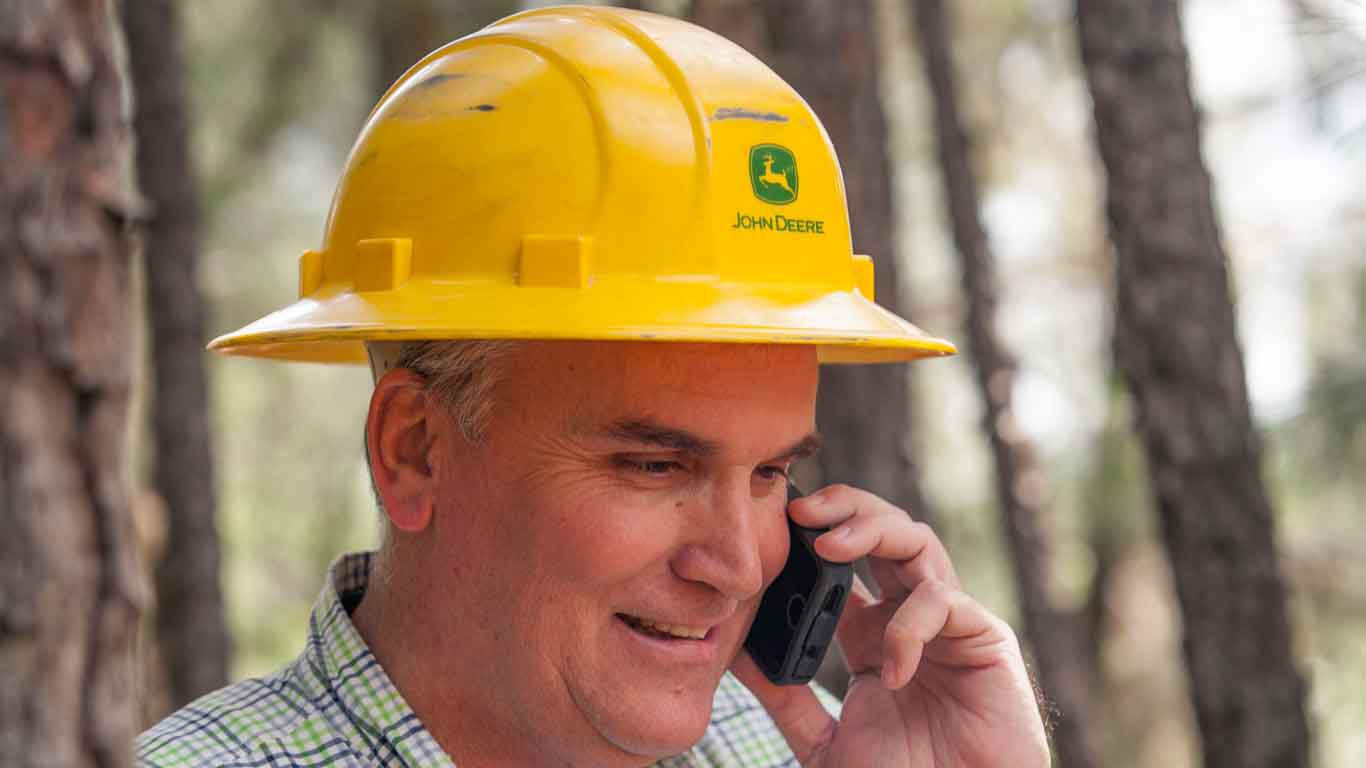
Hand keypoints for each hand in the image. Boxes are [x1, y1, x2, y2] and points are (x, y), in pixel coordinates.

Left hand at [731, 484, 1049, 766]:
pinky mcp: (985, 637)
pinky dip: (910, 625)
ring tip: (829, 548)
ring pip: (916, 540)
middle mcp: (909, 615)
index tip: (773, 526)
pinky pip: (944, 600)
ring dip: (872, 530)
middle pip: (883, 529)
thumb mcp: (823, 741)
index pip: (844, 558)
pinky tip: (894, 670)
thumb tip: (735, 656)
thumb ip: (786, 698)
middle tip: (802, 513)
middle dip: (844, 507)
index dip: (812, 533)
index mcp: (870, 632)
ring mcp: (949, 622)